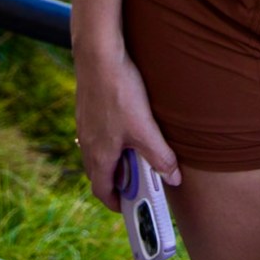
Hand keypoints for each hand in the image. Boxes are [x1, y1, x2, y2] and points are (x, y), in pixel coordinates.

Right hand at [74, 44, 181, 209]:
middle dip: (118, 179)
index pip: (102, 190)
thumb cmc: (119, 92)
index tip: (128, 205)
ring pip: (98, 151)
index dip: (115, 201)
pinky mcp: (87, 108)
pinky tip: (127, 121)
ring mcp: (85, 124)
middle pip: (99, 172)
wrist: (99, 55)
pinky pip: (97, 132)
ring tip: (137, 148)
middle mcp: (87, 143)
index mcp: (99, 155)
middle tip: (139, 177)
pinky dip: (111, 137)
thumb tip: (174, 178)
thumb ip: (160, 156)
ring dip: (115, 157)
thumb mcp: (145, 128)